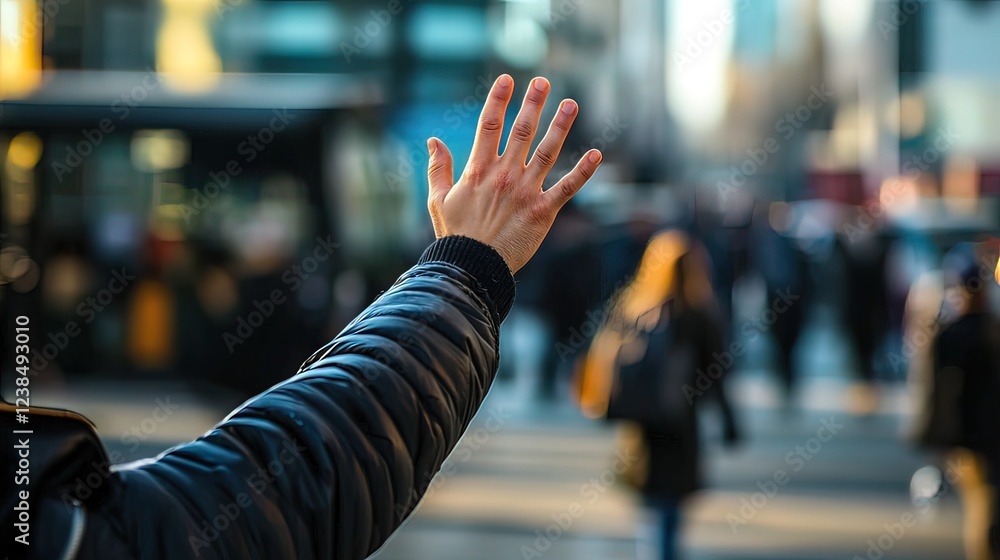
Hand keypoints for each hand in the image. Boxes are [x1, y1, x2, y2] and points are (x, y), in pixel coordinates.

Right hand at [426, 75, 602, 272]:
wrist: (473, 268)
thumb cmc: (455, 236)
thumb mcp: (438, 200)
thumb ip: (438, 168)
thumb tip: (433, 140)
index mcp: (479, 170)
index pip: (489, 125)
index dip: (498, 100)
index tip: (507, 80)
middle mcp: (504, 175)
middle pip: (521, 131)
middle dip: (532, 104)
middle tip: (543, 82)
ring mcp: (525, 191)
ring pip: (547, 151)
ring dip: (560, 126)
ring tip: (571, 104)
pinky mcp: (543, 211)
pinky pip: (567, 187)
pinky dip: (583, 171)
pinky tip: (596, 154)